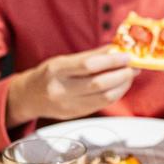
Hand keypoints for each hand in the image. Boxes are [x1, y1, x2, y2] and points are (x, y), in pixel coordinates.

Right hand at [6, 48, 134, 126]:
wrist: (30, 97)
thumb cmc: (49, 74)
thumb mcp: (64, 60)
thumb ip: (90, 55)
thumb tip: (116, 48)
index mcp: (57, 70)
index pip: (89, 65)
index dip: (111, 61)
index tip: (127, 56)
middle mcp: (61, 90)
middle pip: (99, 84)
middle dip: (122, 74)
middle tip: (134, 66)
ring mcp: (69, 106)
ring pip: (104, 98)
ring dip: (122, 86)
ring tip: (130, 75)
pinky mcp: (76, 115)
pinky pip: (102, 105)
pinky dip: (115, 94)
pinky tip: (120, 86)